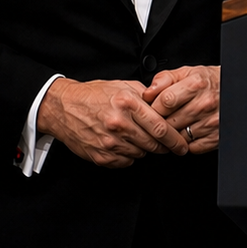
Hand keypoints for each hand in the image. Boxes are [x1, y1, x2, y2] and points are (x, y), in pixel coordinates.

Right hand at [37, 77, 189, 167]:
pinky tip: (126, 145)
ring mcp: (108, 142)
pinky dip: (131, 156)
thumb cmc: (95, 95)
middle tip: (169, 145)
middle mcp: (119, 124)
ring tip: (141, 138)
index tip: (183, 144)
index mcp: (128, 104)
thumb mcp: (124, 86)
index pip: (161, 127)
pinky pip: (125, 162)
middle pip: (153, 143)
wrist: (63, 107)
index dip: (175, 139)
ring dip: (146, 149)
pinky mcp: (99, 156)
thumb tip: (167, 106)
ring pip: (141, 153)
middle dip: (165, 146)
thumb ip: (148, 96)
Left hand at [143, 65, 219, 153]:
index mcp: (197, 84)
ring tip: (179, 123)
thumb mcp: (188, 72)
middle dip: (162, 122)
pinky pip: (191, 147)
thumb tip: (147, 94)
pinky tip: (190, 131)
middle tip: (165, 117)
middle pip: (169, 122)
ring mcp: (212, 122)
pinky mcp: (216, 137)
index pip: (164, 101)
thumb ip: (165, 79)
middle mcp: (205, 103)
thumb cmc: (209, 82)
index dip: (154, 107)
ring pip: (178, 137)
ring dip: (174, 134)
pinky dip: (187, 142)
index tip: (154, 108)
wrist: (237, 90)